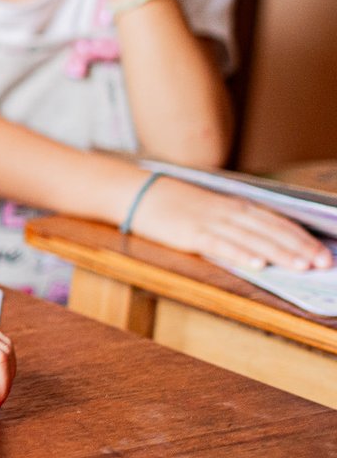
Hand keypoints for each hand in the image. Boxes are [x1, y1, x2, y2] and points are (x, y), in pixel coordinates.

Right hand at [131, 180, 332, 271]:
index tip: (323, 251)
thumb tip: (266, 240)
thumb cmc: (176, 203)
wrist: (139, 192)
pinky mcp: (191, 233)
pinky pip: (220, 245)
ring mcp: (210, 222)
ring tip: (301, 265)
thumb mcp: (212, 207)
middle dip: (299, 247)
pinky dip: (240, 253)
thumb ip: (237, 221)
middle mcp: (228, 212)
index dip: (302, 237)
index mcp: (236, 206)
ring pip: (252, 238)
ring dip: (279, 252)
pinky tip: (257, 263)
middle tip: (323, 262)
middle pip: (271, 230)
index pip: (277, 221)